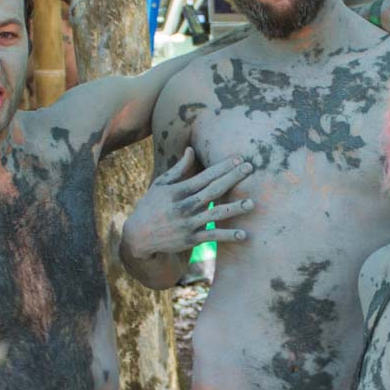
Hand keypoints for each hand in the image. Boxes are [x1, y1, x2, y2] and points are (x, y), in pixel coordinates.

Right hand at [123, 151, 254, 261]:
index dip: (222, 167)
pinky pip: (212, 236)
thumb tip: (191, 149)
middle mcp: (184, 206)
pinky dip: (227, 235)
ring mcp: (188, 223)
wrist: (138, 236)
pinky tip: (243, 234)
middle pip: (213, 190)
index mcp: (178, 191)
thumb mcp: (161, 185)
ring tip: (251, 203)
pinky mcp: (190, 239)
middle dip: (232, 179)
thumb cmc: (151, 206)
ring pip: (215, 214)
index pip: (205, 176)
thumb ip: (179, 169)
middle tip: (250, 168)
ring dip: (234, 209)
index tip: (239, 158)